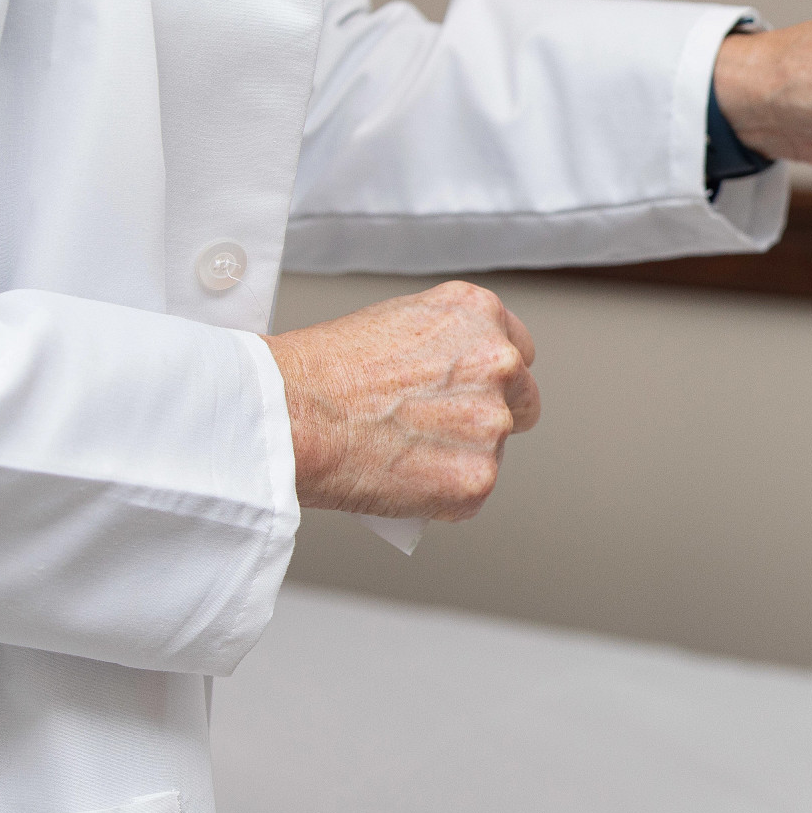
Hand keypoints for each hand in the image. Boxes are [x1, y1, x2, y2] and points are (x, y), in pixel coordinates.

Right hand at [262, 281, 540, 520]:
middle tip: (438, 430)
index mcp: (478, 314)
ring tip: (402, 455)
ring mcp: (492, 422)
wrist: (288, 413)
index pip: (518, 351)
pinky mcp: (477, 477)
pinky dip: (440, 498)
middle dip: (490, 416)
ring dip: (461, 458)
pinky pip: (469, 495)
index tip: (466, 391)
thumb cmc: (320, 371)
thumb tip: (452, 383)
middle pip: (523, 401)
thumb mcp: (395, 322)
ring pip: (493, 450)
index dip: (490, 377)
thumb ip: (444, 345)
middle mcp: (497, 362)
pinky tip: (399, 481)